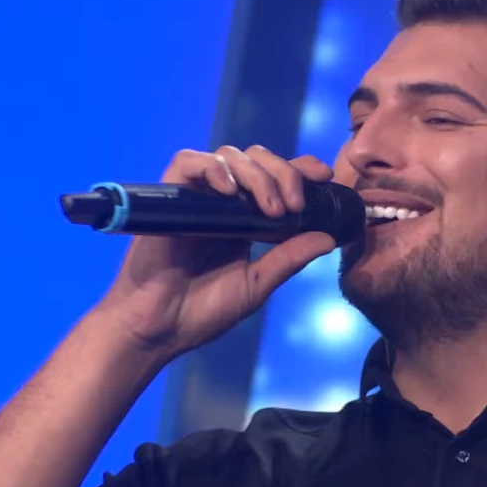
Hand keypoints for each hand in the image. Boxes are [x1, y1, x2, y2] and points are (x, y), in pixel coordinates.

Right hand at [92, 145, 336, 360]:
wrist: (157, 330)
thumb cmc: (202, 312)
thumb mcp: (257, 285)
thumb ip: (289, 259)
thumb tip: (328, 238)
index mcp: (247, 220)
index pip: (277, 177)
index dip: (301, 167)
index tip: (324, 175)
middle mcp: (223, 203)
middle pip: (258, 159)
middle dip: (283, 172)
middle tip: (292, 205)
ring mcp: (196, 198)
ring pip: (229, 156)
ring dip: (256, 174)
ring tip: (270, 209)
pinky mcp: (169, 198)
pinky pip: (188, 162)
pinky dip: (213, 168)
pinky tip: (229, 191)